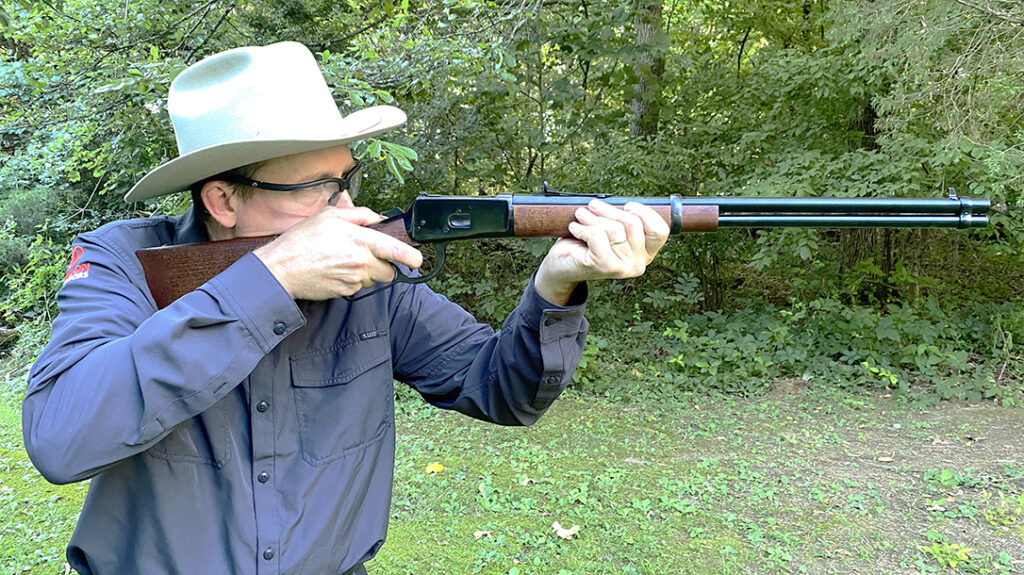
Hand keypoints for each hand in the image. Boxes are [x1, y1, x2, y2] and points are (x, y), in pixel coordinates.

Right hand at [254, 207, 422, 299]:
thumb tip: (378, 220)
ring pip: (374, 279)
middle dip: (384, 264)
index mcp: (359, 240)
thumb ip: (359, 215)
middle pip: (389, 270)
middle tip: (366, 255)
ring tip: (345, 260)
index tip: (417, 259)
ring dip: (367, 272)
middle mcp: (360, 261)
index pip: (396, 250)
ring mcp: (354, 279)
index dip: (412, 257)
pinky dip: (353, 280)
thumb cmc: (302, 240)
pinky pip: (359, 287)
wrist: (281, 268)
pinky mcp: (346, 292)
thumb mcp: (329, 216)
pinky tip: (336, 270)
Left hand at [534, 200, 669, 304]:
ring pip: (614, 228)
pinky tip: (576, 229)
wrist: (562, 267)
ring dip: (593, 218)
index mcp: (645, 254)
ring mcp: (623, 267)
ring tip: (581, 216)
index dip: (644, 212)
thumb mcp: (610, 230)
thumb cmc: (587, 245)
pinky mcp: (605, 266)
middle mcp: (638, 264)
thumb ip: (623, 220)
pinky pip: (598, 235)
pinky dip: (583, 228)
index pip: (660, 231)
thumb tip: (621, 203)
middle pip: (634, 223)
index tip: (626, 206)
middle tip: (593, 206)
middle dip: (609, 210)